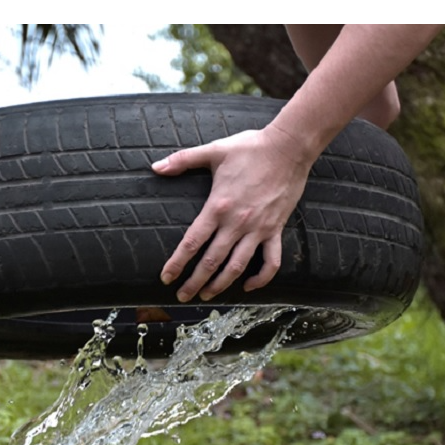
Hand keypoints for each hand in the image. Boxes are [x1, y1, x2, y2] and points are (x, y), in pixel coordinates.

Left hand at [151, 125, 313, 302]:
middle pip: (211, 261)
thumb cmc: (250, 148)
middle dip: (194, 282)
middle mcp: (237, 223)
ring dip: (220, 285)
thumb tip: (155, 167)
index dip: (177, 263)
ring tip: (207, 296)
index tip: (166, 277)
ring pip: (237, 267)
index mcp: (218, 206)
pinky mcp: (276, 229)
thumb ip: (182, 160)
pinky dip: (260, 278)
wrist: (288, 147)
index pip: (192, 242)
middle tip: (182, 296)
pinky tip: (247, 286)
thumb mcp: (213, 151)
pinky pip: (271, 262)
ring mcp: (258, 229)